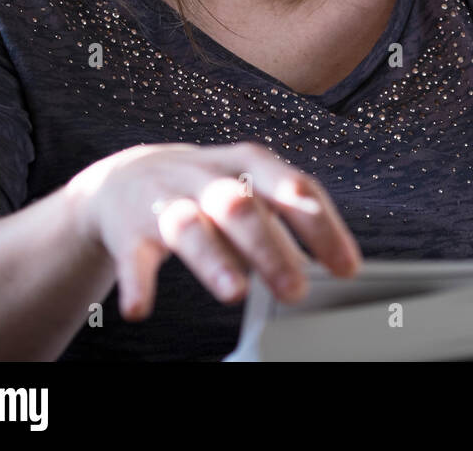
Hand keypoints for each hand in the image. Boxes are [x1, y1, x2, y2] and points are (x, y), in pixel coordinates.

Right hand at [65, 142, 360, 320]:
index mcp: (250, 164)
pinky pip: (133, 255)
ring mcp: (167, 199)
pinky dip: (136, 282)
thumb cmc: (208, 188)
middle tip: (297, 290)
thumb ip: (287, 219)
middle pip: (242, 207)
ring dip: (213, 260)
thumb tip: (335, 264)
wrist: (126, 177)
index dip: (323, 227)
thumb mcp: (251, 188)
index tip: (346, 267)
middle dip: (270, 248)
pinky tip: (141, 309)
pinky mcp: (129, 228)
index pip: (294, 187)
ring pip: (190, 226)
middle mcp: (209, 177)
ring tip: (235, 293)